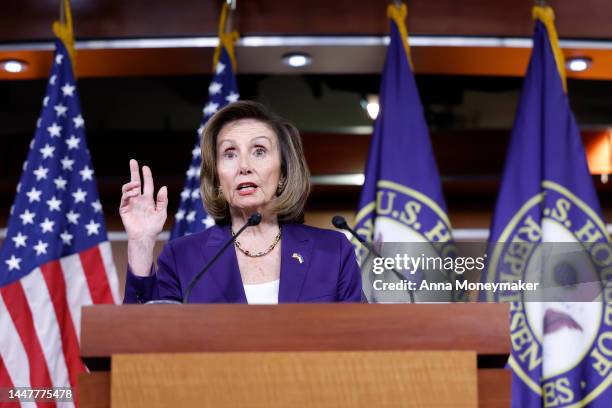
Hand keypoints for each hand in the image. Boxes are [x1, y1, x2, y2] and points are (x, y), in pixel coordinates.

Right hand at [119, 159, 167, 275]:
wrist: (145, 238)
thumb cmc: (154, 227)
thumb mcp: (161, 213)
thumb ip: (163, 200)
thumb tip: (163, 187)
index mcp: (148, 199)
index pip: (147, 184)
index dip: (146, 175)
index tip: (145, 167)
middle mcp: (138, 199)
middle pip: (135, 182)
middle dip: (134, 172)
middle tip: (133, 161)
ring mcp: (130, 204)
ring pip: (128, 189)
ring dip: (131, 184)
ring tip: (136, 184)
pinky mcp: (124, 209)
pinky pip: (124, 199)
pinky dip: (128, 194)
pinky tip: (133, 192)